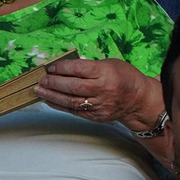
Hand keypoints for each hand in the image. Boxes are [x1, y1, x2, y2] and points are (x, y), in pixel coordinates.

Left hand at [36, 57, 160, 128]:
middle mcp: (102, 89)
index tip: (51, 67)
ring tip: (40, 91)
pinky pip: (75, 111)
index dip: (62, 68)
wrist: (138, 100)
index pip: (79, 69)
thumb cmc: (124, 77)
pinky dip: (60, 106)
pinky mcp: (96, 116)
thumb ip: (89, 66)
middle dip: (54, 83)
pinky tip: (50, 100)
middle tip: (42, 80)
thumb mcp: (110, 64)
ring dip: (53, 96)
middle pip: (73, 86)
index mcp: (106, 72)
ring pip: (71, 101)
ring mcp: (99, 104)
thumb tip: (65, 68)